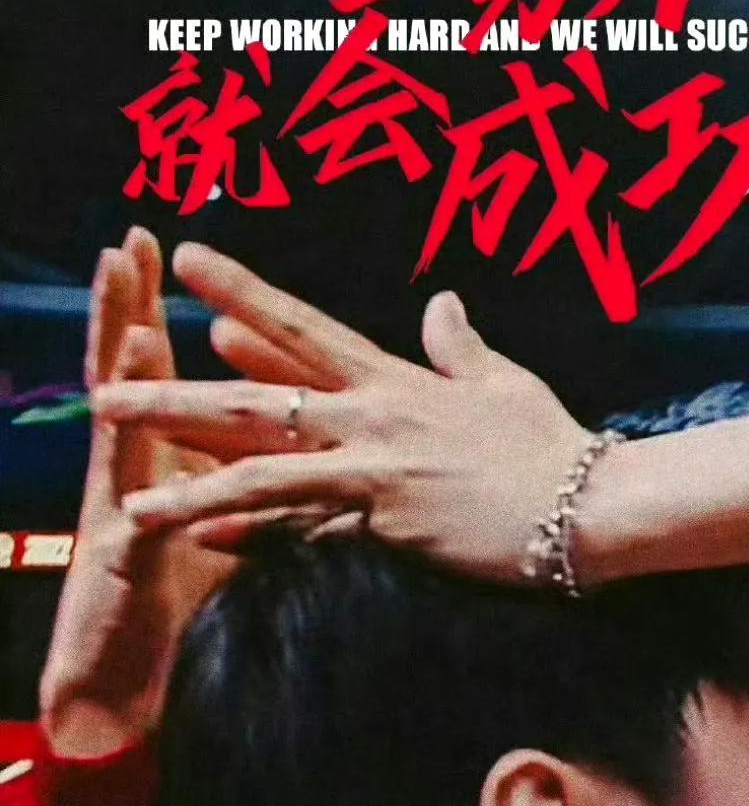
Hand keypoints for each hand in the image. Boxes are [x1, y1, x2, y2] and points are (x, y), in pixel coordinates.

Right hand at [40, 232, 230, 758]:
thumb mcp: (242, 536)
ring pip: (120, 431)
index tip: (193, 252)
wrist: (136, 689)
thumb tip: (318, 445)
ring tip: (129, 310)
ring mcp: (126, 514)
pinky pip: (127, 520)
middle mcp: (145, 473)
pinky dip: (134, 486)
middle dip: (134, 310)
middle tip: (130, 243)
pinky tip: (120, 442)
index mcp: (181, 460)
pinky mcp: (122, 569)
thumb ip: (274, 482)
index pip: (190, 371)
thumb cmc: (190, 608)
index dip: (189, 317)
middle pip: (141, 378)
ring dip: (121, 371)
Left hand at [94, 244, 590, 584]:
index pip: (302, 325)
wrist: (588, 504)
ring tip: (128, 502)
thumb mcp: (502, 382)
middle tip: (104, 391)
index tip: (186, 261)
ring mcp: (375, 467)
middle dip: (175, 394)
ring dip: (190, 484)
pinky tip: (203, 544)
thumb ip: (459, 345)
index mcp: (394, 378)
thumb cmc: (551, 444)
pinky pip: (307, 531)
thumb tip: (442, 301)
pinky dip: (256, 537)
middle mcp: (371, 415)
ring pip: (265, 469)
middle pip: (255, 399)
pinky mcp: (389, 521)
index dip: (242, 291)